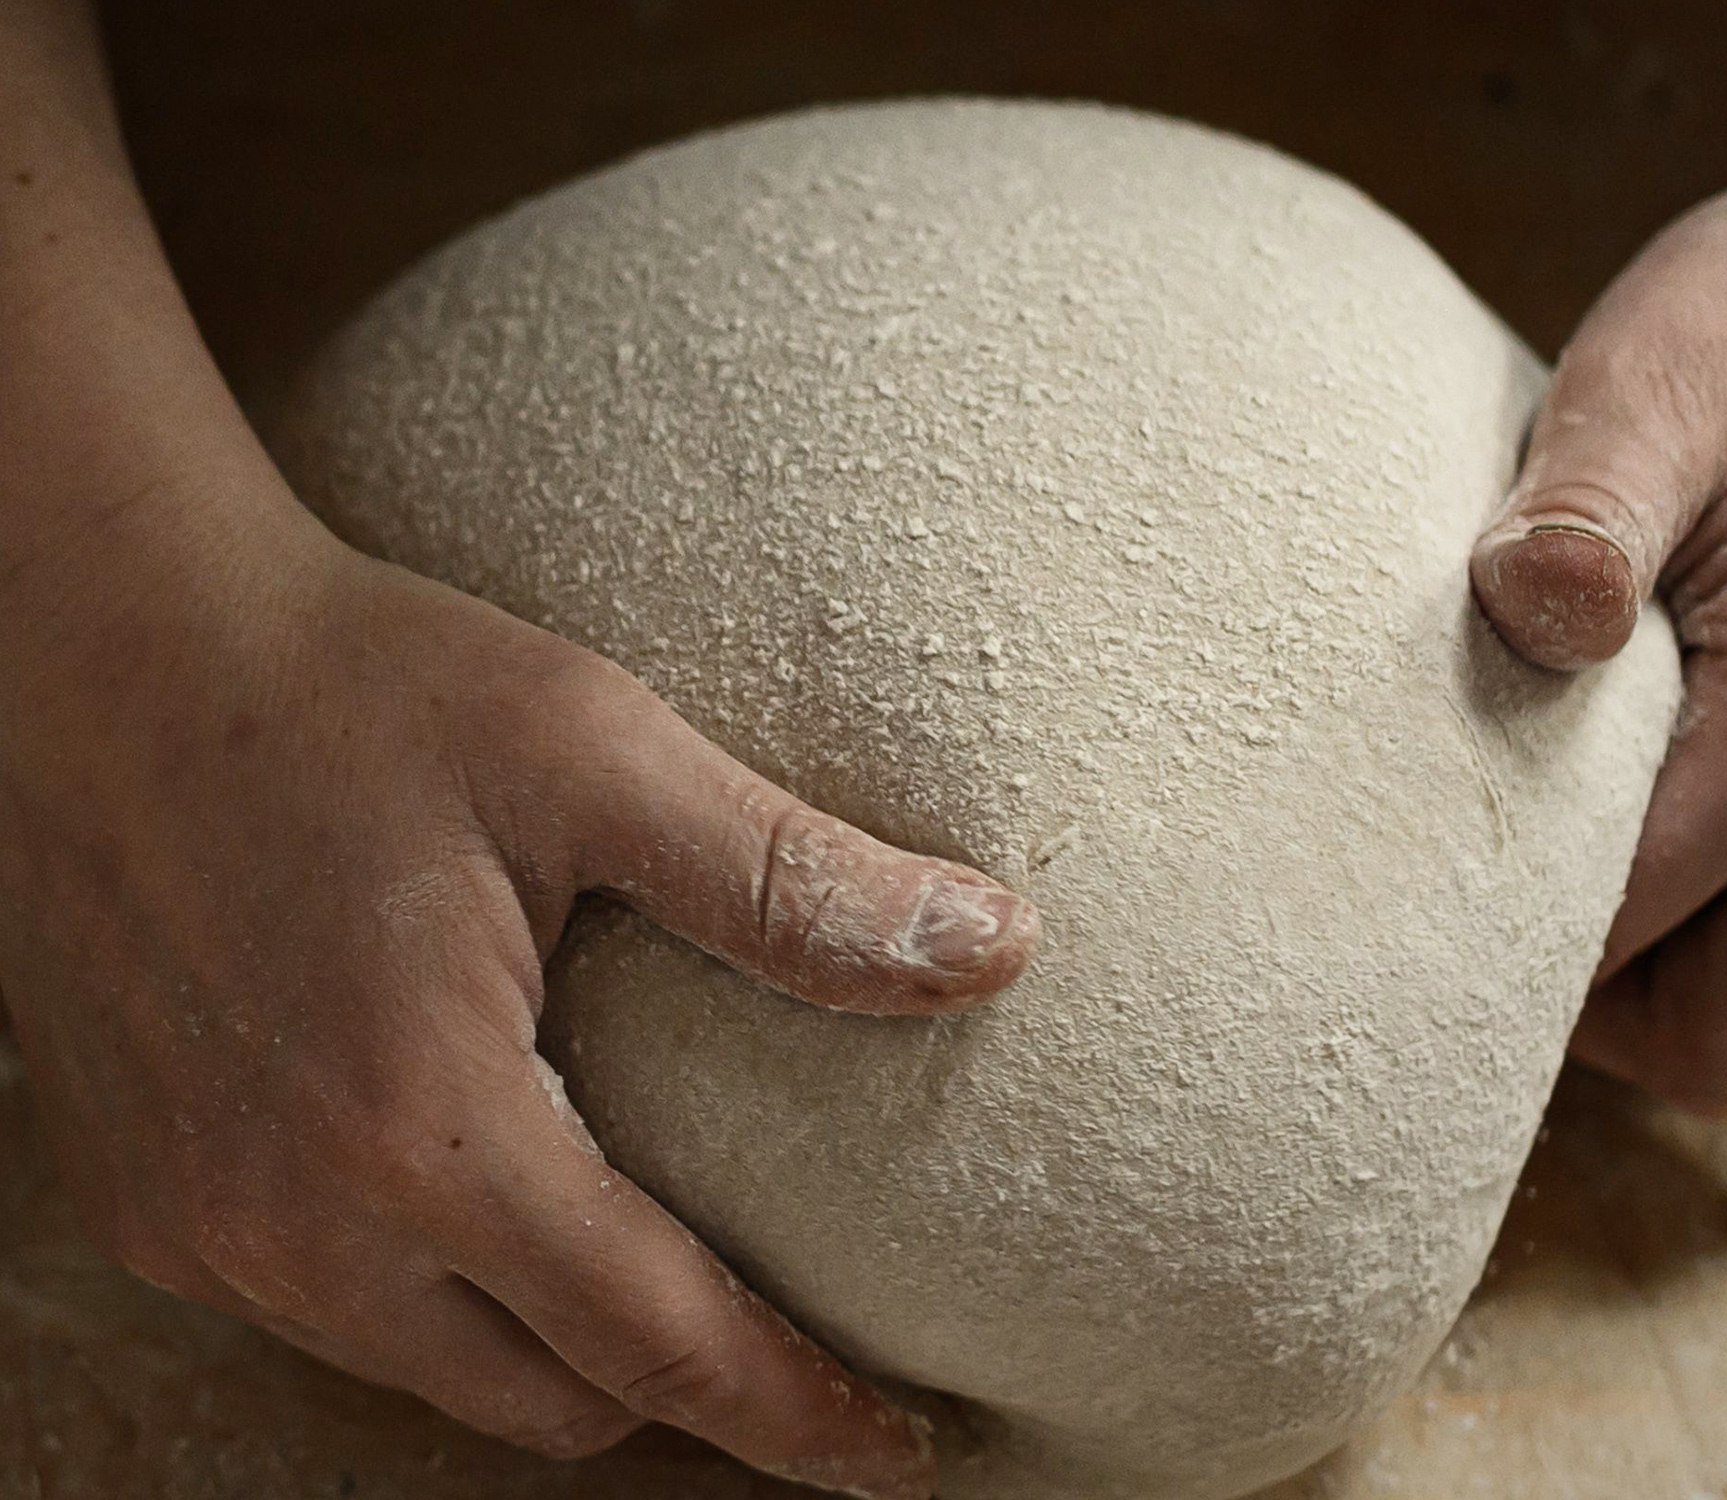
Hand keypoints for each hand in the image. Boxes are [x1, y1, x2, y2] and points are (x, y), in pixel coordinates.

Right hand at [0, 480, 1035, 1497]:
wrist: (100, 648)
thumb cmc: (353, 684)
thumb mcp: (593, 748)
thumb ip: (786, 877)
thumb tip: (994, 948)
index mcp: (416, 1121)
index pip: (655, 1343)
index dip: (796, 1415)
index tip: (901, 1455)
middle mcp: (289, 1216)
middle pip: (550, 1401)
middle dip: (686, 1395)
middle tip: (799, 1349)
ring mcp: (201, 1224)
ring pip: (433, 1372)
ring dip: (559, 1347)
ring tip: (659, 1269)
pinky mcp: (145, 1197)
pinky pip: (328, 1310)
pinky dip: (434, 1291)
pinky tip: (492, 1194)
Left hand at [1471, 52, 1726, 1121]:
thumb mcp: (1661, 370)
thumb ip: (1582, 508)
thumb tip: (1517, 614)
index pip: (1615, 939)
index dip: (1490, 955)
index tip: (1409, 910)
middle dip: (1593, 1024)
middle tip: (1499, 925)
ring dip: (1710, 1029)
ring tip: (1615, 931)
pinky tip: (1722, 898)